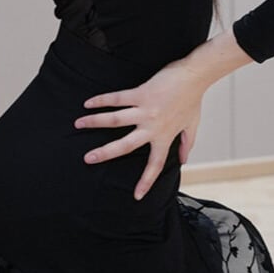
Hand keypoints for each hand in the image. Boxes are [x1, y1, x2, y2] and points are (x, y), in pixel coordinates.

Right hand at [74, 60, 205, 199]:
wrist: (195, 76)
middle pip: (125, 145)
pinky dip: (101, 100)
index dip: (146, 182)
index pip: (155, 165)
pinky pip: (117, 99)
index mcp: (164, 137)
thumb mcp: (192, 125)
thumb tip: (184, 161)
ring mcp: (145, 110)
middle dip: (105, 153)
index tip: (137, 197)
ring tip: (78, 124)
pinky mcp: (141, 93)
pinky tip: (88, 103)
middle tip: (88, 159)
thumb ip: (187, 144)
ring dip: (95, 122)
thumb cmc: (193, 99)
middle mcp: (153, 127)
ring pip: (115, 120)